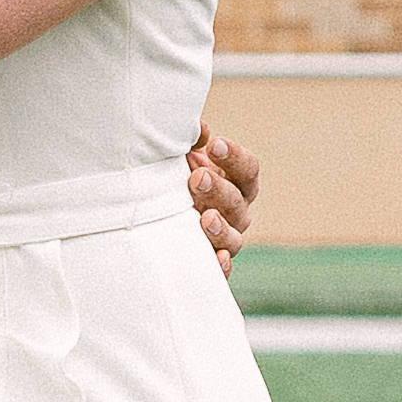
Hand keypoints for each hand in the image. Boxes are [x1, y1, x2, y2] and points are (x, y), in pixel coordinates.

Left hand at [186, 122, 261, 270]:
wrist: (154, 218)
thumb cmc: (175, 180)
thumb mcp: (181, 159)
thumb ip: (192, 143)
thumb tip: (200, 130)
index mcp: (235, 183)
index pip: (247, 169)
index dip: (235, 158)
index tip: (215, 145)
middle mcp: (235, 212)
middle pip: (238, 202)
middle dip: (219, 189)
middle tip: (197, 178)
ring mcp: (225, 240)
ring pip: (233, 237)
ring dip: (221, 227)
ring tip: (205, 217)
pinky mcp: (209, 265)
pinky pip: (221, 271)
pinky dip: (222, 266)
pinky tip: (217, 259)